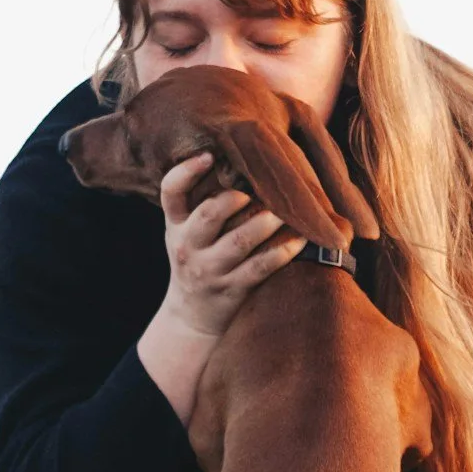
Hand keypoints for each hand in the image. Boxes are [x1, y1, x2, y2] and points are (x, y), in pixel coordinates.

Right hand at [156, 153, 305, 338]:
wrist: (191, 316)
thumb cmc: (197, 260)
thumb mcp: (186, 232)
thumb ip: (202, 202)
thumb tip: (241, 158)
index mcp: (176, 225)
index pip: (171, 193)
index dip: (185, 172)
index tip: (208, 155)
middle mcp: (188, 246)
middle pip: (208, 215)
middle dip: (235, 198)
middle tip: (255, 190)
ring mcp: (210, 269)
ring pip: (240, 241)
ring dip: (266, 222)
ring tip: (286, 209)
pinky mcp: (233, 289)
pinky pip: (262, 266)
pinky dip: (284, 250)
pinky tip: (301, 237)